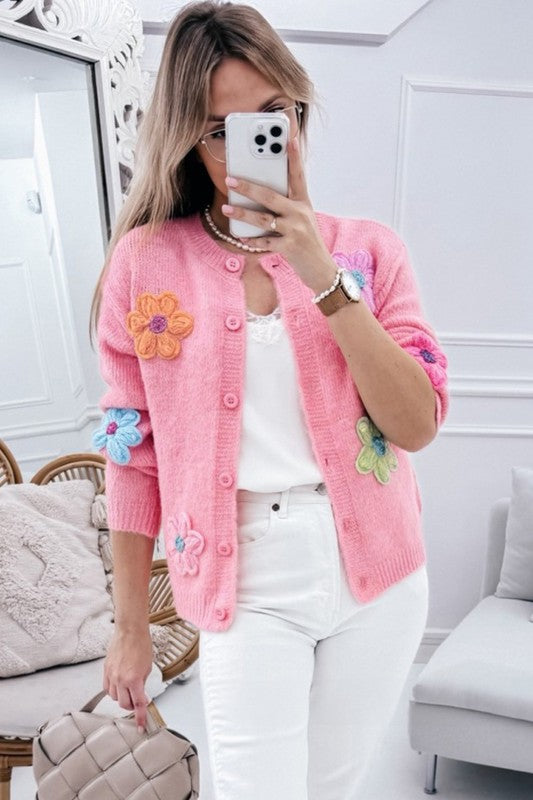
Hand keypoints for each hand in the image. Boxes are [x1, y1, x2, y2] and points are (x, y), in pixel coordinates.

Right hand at [102, 627, 152, 732]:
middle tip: (137, 701)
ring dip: (122, 697)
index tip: (141, 726)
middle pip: (124, 704)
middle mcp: (121, 679)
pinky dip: (113, 690)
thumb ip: (142, 683)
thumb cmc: (141, 645)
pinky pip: (107, 688)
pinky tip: (119, 685)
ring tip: (129, 689)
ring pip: (114, 697)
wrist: (130, 631)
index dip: (140, 717)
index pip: (138, 704)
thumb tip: (140, 693)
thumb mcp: (148, 667)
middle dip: (132, 706)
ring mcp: (111, 675)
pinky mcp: (105, 670)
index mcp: (134, 679)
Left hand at [222, 137, 336, 291]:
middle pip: (271, 195)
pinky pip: (265, 242)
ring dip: (242, 213)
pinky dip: (251, 240)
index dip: (294, 156)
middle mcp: (300, 213)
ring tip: (226, 208)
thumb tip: (258, 198)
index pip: (298, 175)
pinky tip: (239, 236)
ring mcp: (295, 230)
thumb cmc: (307, 243)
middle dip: (248, 186)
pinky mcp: (290, 247)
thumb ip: (285, 208)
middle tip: (231, 179)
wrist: (321, 269)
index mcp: (303, 203)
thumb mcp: (301, 220)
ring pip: (263, 218)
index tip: (288, 138)